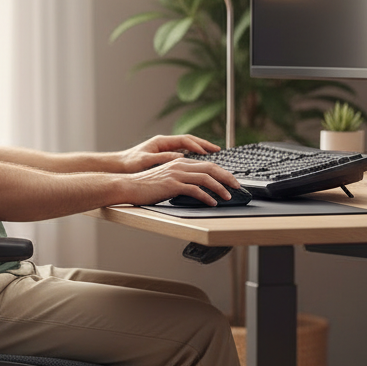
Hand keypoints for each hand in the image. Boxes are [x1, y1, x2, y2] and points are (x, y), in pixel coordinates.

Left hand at [116, 134, 220, 172]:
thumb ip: (163, 158)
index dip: (198, 145)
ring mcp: (165, 148)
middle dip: (204, 144)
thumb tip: (181, 158)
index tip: (208, 152)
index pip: (185, 140)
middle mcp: (165, 143)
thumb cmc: (130, 163)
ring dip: (200, 149)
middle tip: (218, 149)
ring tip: (213, 154)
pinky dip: (193, 156)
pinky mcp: (164, 156)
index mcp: (161, 142)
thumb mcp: (146, 161)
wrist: (119, 166)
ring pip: (187, 146)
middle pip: (189, 141)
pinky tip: (200, 162)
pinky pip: (183, 153)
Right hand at [121, 155, 238, 206]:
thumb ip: (181, 180)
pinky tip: (212, 203)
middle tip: (237, 186)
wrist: (129, 186)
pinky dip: (207, 197)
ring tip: (228, 196)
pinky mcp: (172, 185)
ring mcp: (176, 174)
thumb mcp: (166, 179)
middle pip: (211, 168)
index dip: (222, 172)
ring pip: (206, 178)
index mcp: (180, 162)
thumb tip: (196, 189)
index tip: (230, 180)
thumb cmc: (146, 186)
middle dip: (227, 177)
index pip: (207, 164)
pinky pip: (195, 190)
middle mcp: (180, 165)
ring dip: (220, 188)